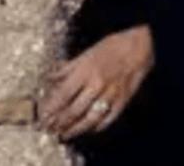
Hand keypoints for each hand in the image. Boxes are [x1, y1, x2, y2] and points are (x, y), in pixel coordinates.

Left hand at [40, 25, 152, 139]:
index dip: (51, 108)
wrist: (139, 47)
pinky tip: (88, 130)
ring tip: (64, 135)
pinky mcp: (122, 102)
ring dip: (75, 130)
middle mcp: (96, 85)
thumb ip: (67, 68)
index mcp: (85, 71)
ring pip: (89, 119)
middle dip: (60, 123)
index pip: (63, 95)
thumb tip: (50, 78)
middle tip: (50, 129)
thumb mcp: (86, 53)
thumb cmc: (112, 47)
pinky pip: (107, 120)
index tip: (43, 116)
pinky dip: (96, 127)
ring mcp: (110, 95)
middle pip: (74, 110)